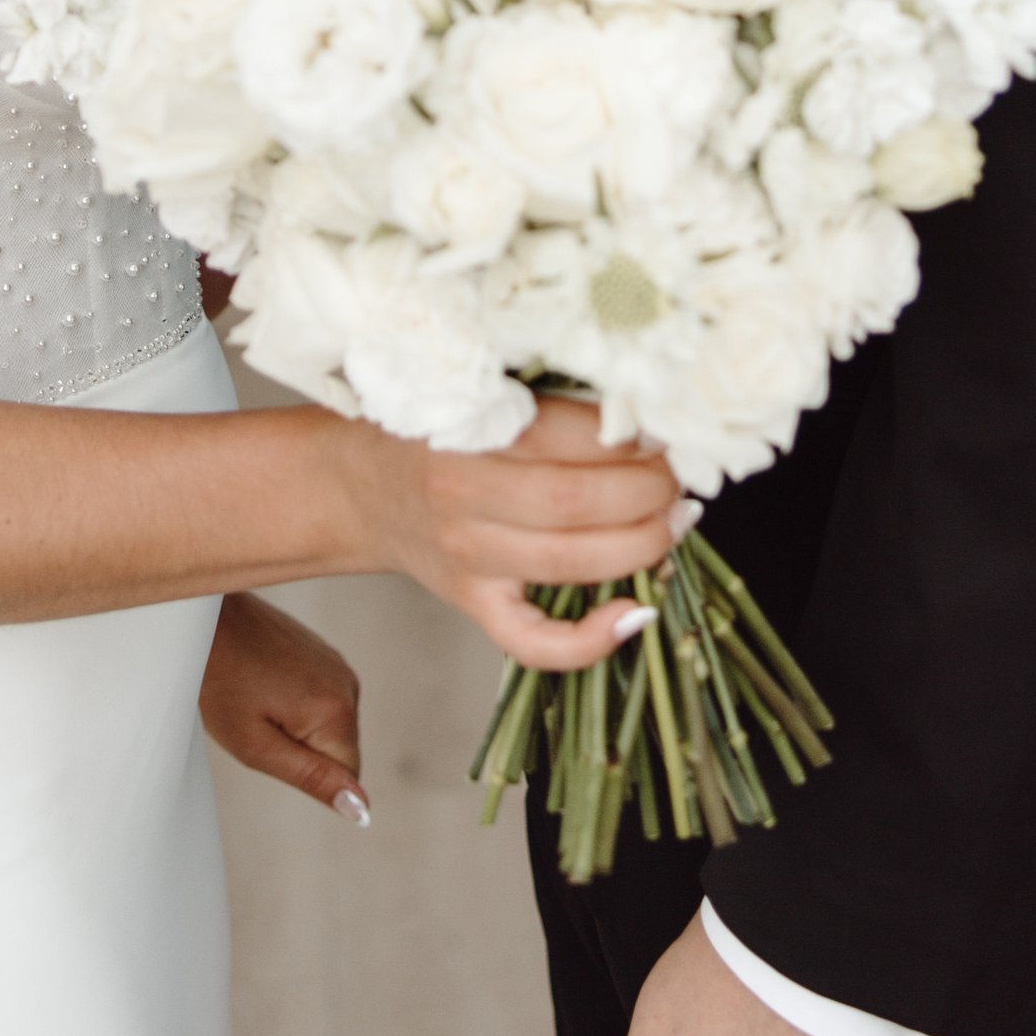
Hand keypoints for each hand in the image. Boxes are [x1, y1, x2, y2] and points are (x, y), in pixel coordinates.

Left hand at [200, 590, 367, 821]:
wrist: (204, 617)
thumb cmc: (220, 681)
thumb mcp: (257, 745)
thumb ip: (313, 779)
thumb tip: (361, 809)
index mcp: (337, 712)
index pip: (347, 777)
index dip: (306, 775)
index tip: (271, 746)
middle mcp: (348, 684)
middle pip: (338, 749)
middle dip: (300, 749)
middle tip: (256, 723)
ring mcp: (336, 664)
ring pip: (327, 724)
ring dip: (295, 724)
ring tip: (255, 699)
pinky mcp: (324, 652)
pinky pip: (319, 697)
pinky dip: (294, 700)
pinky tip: (261, 681)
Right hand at [344, 393, 684, 669]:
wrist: (358, 485)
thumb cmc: (429, 428)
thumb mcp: (475, 393)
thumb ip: (546, 401)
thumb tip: (644, 416)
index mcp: (466, 430)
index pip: (570, 436)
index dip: (633, 437)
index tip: (665, 430)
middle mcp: (464, 498)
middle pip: (579, 503)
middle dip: (650, 490)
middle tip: (677, 476)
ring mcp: (469, 559)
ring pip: (573, 565)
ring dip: (645, 543)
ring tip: (675, 520)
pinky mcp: (473, 604)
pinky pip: (535, 642)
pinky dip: (593, 640)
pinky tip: (637, 612)